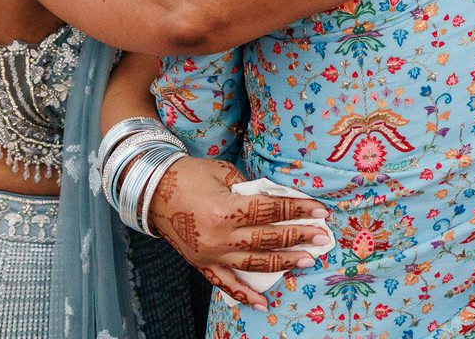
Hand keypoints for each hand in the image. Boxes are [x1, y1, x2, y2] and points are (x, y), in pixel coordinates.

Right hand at [149, 157, 331, 310]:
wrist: (152, 191)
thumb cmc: (189, 175)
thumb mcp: (222, 173)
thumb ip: (250, 189)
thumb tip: (277, 201)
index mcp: (224, 209)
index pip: (270, 211)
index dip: (297, 210)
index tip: (320, 211)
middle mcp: (218, 237)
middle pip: (267, 239)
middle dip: (298, 237)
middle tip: (322, 237)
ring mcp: (210, 254)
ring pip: (253, 264)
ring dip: (283, 263)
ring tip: (307, 260)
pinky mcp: (201, 264)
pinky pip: (226, 284)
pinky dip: (245, 296)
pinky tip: (264, 303)